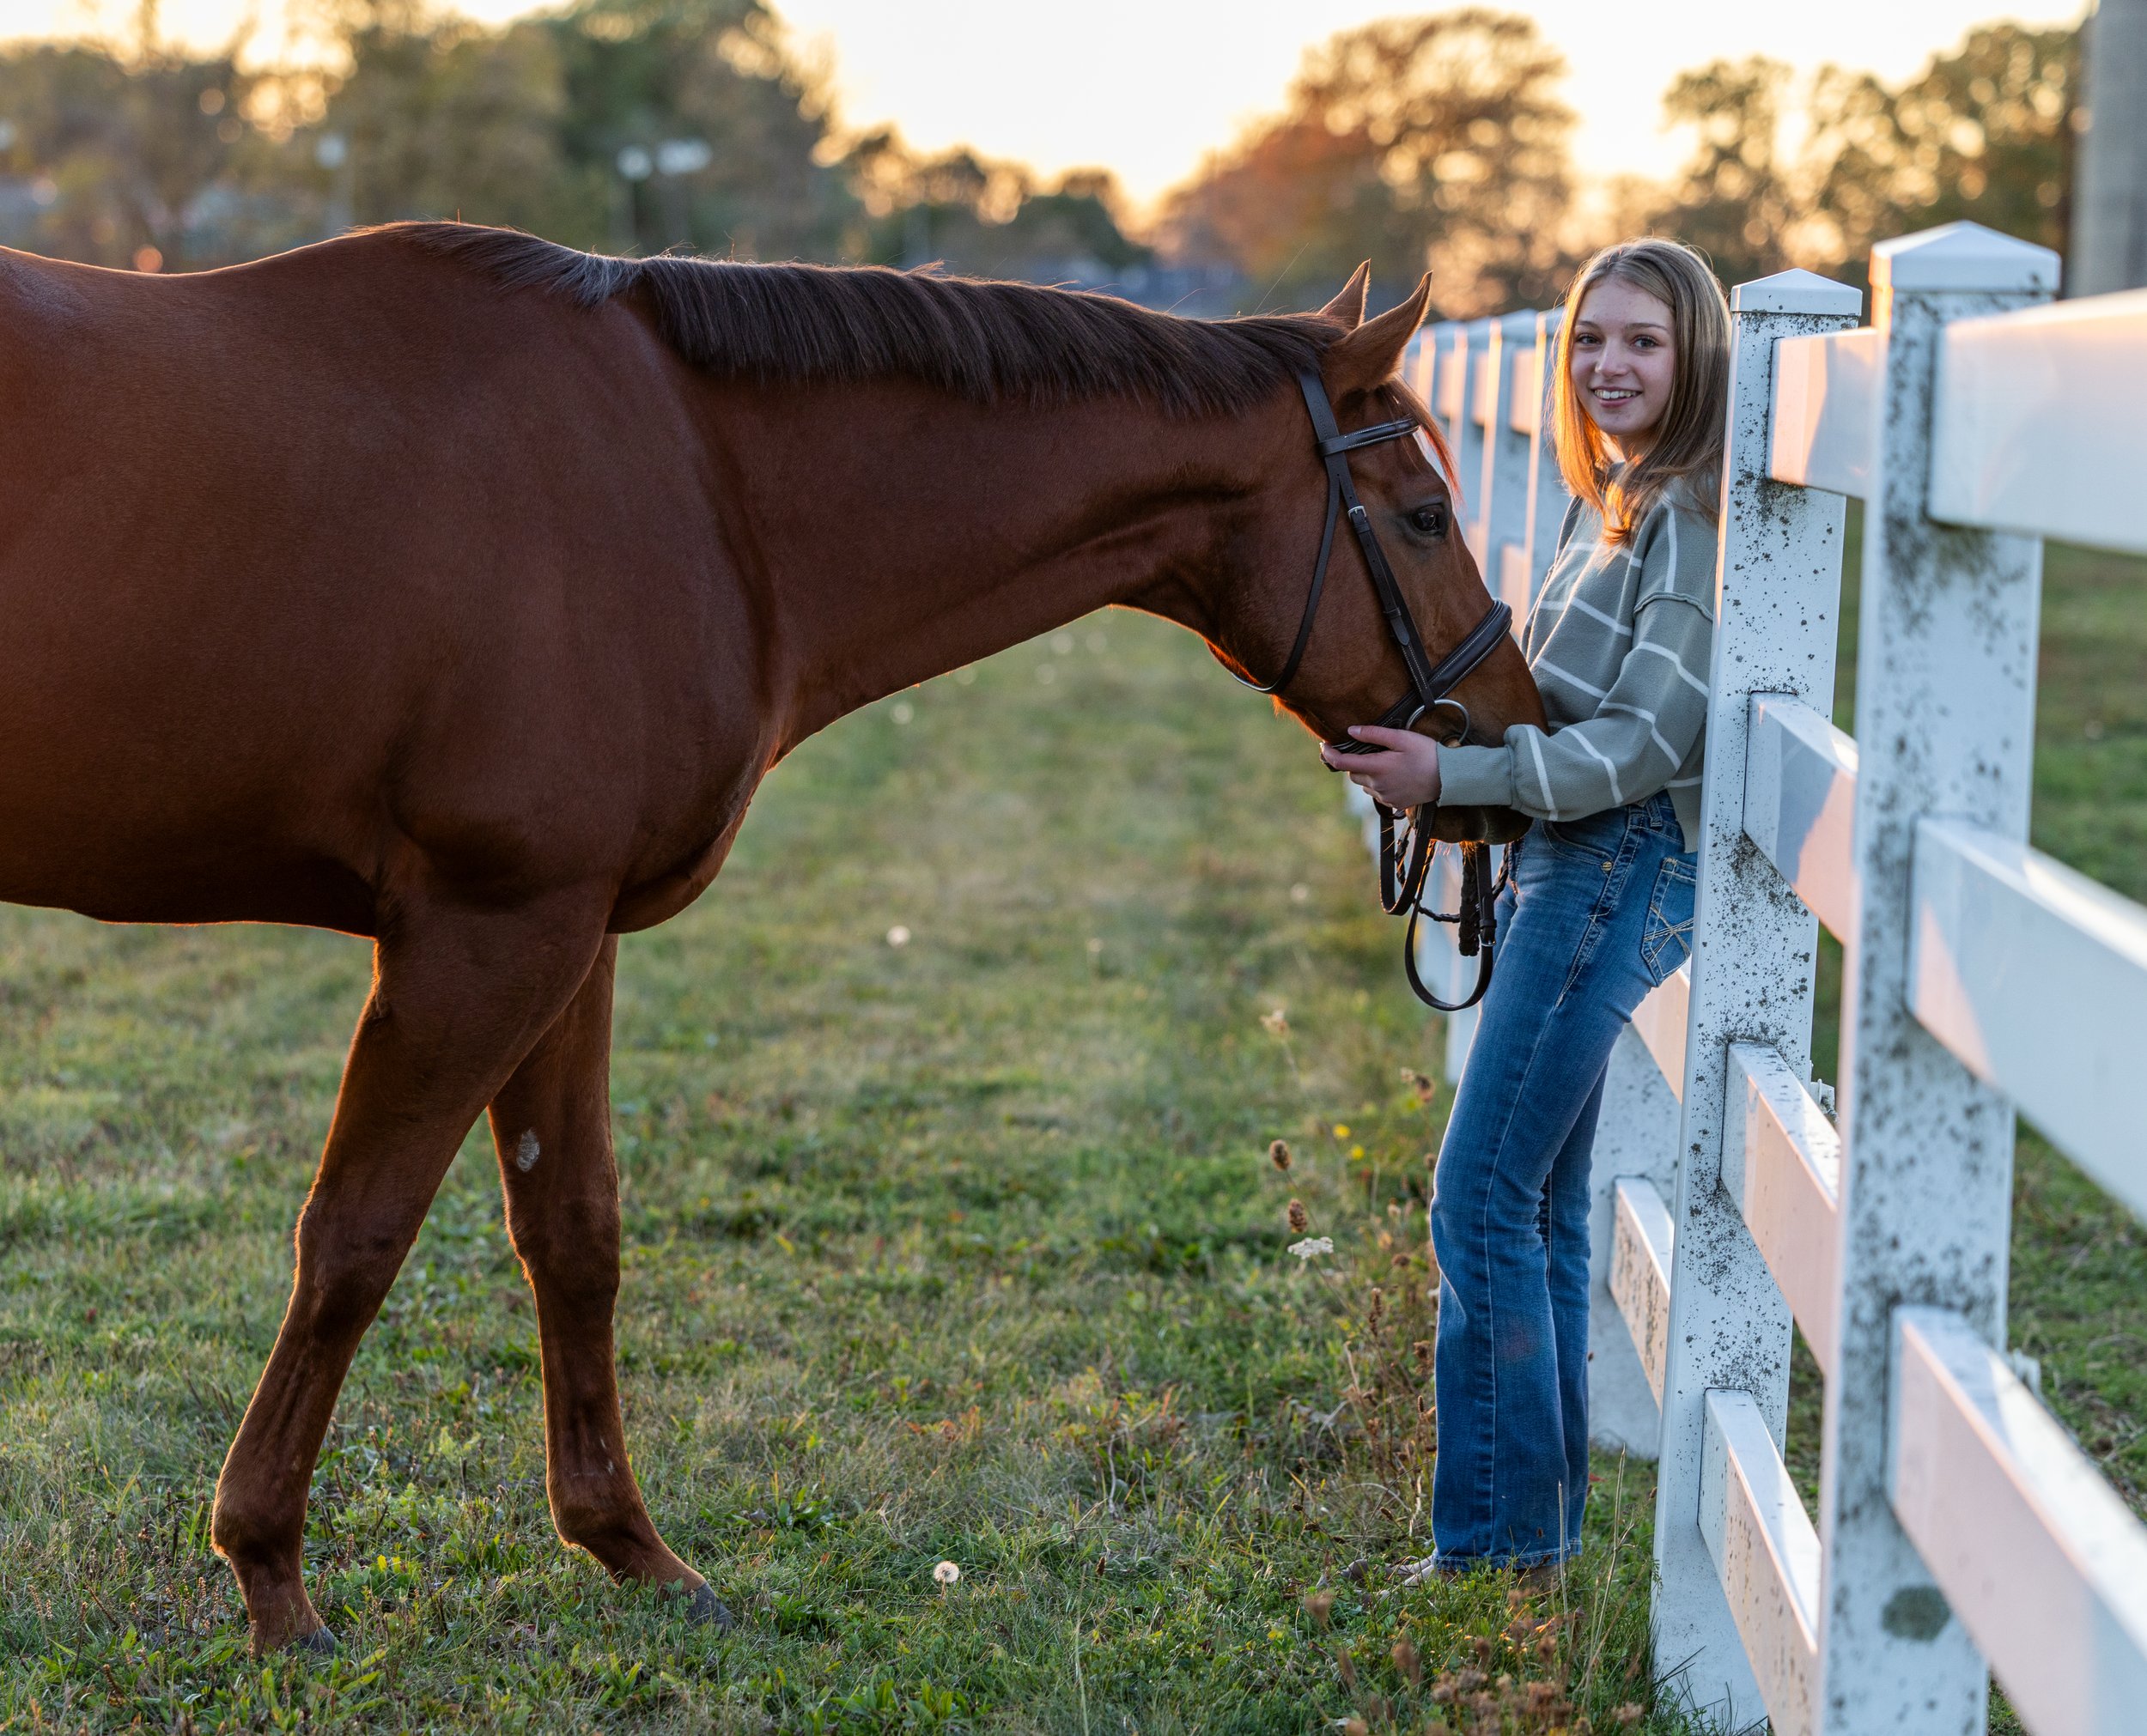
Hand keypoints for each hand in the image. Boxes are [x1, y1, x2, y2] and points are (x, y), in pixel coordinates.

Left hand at [1318, 725, 1442, 808]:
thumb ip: (1374, 734)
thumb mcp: (1401, 738)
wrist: (1448, 778)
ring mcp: (1385, 797)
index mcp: (1377, 767)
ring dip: (1367, 774)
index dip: (1330, 754)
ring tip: (1385, 763)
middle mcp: (1377, 785)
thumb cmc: (1427, 754)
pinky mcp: (1393, 804)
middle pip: (1353, 774)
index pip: (1343, 762)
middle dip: (1354, 763)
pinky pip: (1377, 793)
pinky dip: (1379, 784)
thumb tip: (1351, 731)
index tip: (1324, 747)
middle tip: (1368, 751)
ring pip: (1364, 784)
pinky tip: (1394, 775)